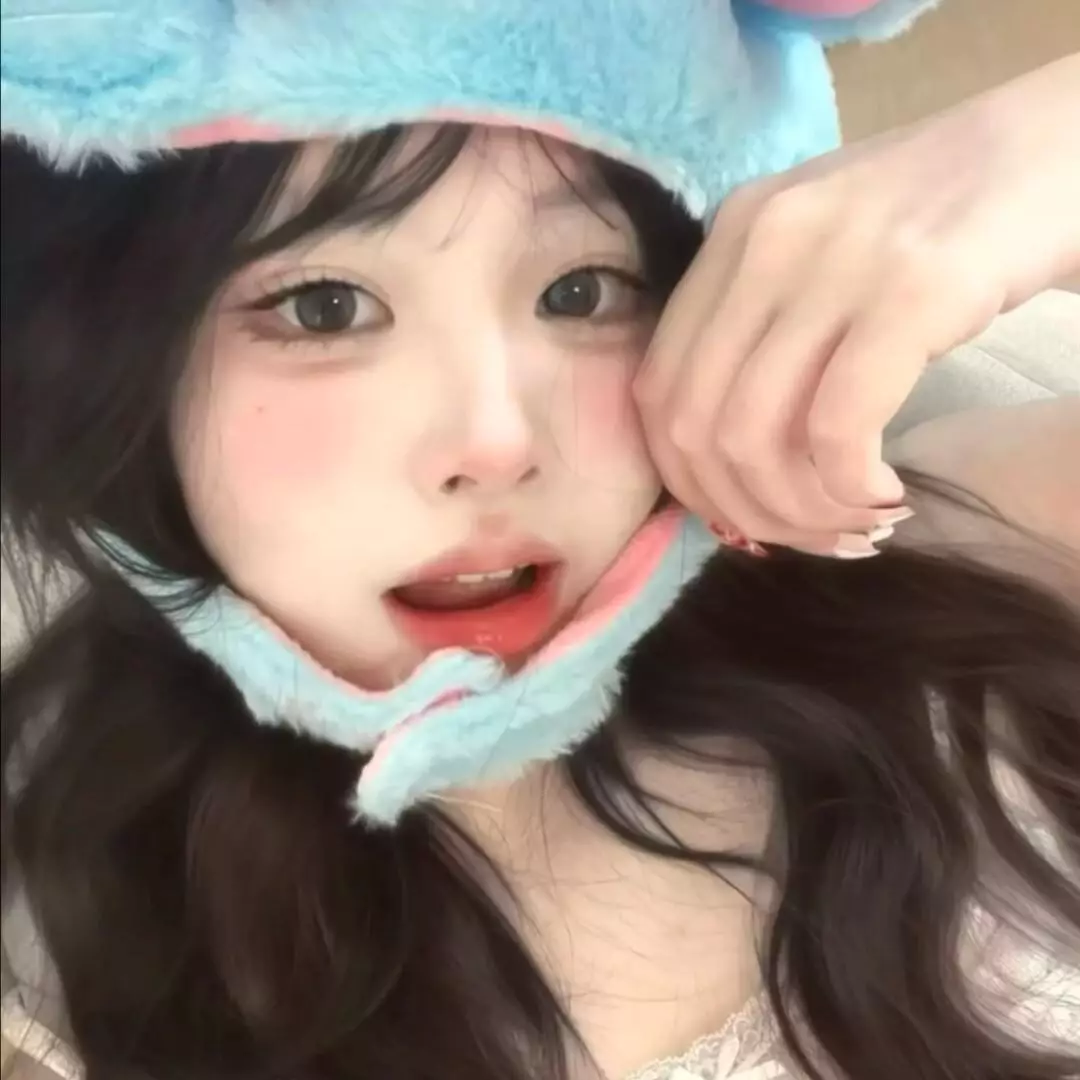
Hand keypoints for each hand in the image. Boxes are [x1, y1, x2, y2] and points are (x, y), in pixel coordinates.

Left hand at [636, 54, 1079, 555]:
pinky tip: (887, 496)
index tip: (751, 516)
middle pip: (695, 427)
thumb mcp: (825, 255)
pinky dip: (849, 490)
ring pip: (753, 437)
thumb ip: (762, 330)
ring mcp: (834, 258)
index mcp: (731, 233)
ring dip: (801, 512)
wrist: (1063, 140)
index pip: (657, 391)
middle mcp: (763, 238)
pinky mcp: (913, 286)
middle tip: (814, 537)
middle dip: (746, 511)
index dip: (692, 482)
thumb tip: (728, 462)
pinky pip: (837, 427)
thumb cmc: (944, 216)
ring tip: (857, 522)